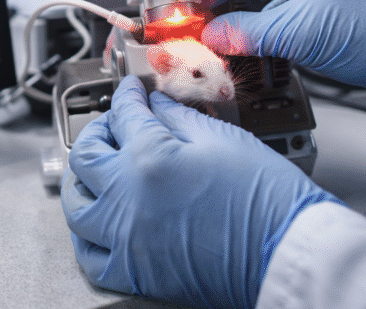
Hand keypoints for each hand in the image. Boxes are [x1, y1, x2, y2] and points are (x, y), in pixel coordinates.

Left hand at [62, 75, 339, 308]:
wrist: (290, 255)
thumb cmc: (269, 200)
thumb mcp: (223, 139)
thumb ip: (178, 117)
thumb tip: (155, 104)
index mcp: (149, 159)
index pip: (122, 115)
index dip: (126, 95)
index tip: (131, 92)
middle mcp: (127, 199)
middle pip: (85, 157)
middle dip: (97, 132)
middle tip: (114, 126)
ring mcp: (127, 239)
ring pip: (76, 206)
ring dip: (82, 182)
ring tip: (99, 171)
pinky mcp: (136, 272)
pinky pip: (90, 256)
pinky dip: (87, 236)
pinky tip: (100, 221)